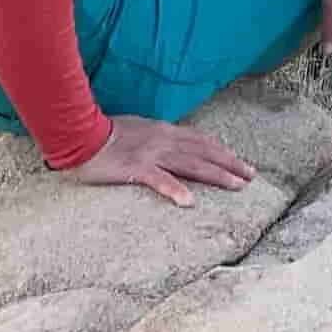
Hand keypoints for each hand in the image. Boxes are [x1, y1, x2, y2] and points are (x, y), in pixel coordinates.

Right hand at [65, 115, 255, 206]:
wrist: (80, 133)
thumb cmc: (103, 133)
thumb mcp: (137, 130)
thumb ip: (155, 138)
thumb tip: (170, 144)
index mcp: (164, 131)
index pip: (201, 141)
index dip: (222, 151)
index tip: (240, 161)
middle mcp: (163, 140)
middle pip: (204, 152)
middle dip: (230, 164)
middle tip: (251, 176)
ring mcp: (151, 154)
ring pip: (191, 164)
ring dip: (216, 175)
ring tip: (237, 186)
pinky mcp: (135, 168)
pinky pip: (159, 180)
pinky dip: (175, 190)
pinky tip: (190, 202)